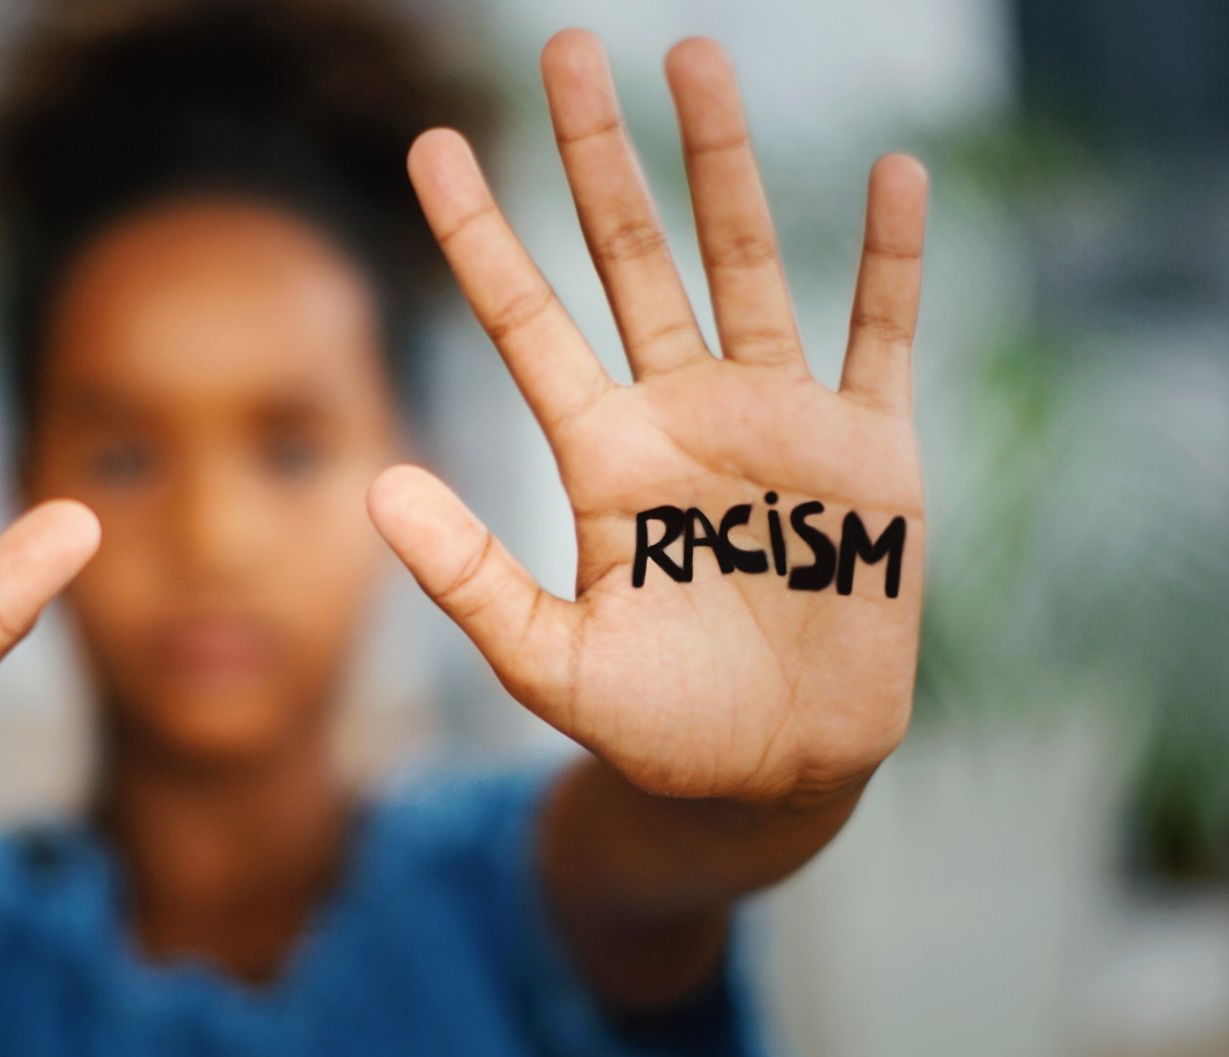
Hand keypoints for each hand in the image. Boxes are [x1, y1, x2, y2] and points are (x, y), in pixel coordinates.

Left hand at [370, 33, 926, 805]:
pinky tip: (892, 177)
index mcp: (600, 456)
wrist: (769, 774)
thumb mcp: (548, 663)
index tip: (431, 142)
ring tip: (694, 58)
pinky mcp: (871, 456)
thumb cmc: (652, 727)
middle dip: (598, 156)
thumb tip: (374, 485)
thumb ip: (468, 577)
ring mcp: (776, 423)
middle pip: (629, 257)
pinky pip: (885, 338)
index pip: (525, 319)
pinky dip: (890, 263)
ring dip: (723, 166)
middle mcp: (679, 415)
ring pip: (743, 266)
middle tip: (566, 49)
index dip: (478, 232)